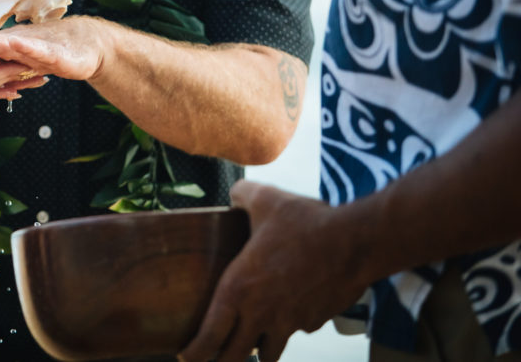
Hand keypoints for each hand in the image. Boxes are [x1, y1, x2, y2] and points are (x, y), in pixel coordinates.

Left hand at [0, 17, 106, 81]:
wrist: (90, 48)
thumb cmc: (55, 52)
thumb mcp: (25, 60)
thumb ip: (4, 61)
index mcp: (8, 49)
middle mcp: (18, 46)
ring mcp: (35, 50)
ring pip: (7, 46)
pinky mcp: (56, 57)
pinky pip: (38, 53)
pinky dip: (26, 48)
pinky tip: (14, 44)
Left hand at [179, 181, 370, 361]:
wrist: (356, 243)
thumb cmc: (306, 223)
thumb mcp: (265, 199)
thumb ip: (242, 196)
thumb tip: (234, 195)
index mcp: (239, 289)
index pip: (210, 335)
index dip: (195, 352)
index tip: (186, 357)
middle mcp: (261, 313)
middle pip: (235, 356)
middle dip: (222, 361)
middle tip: (213, 360)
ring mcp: (291, 322)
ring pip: (268, 352)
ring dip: (257, 351)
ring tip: (250, 348)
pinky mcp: (315, 321)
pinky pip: (297, 331)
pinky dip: (289, 328)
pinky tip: (289, 315)